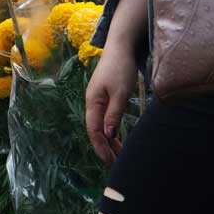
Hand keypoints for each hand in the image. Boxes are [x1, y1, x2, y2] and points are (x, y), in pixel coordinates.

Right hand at [85, 46, 137, 164]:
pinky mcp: (105, 97)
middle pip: (96, 130)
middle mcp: (92, 103)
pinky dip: (111, 131)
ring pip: (101, 126)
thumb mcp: (120, 93)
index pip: (94, 130)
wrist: (121, 48)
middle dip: (105, 148)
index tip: (110, 161)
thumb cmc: (120, 68)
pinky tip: (118, 138)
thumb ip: (114, 114)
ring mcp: (98, 100)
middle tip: (116, 165)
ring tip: (119, 156)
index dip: (101, 147)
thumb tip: (109, 135)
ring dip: (109, 141)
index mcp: (92, 102)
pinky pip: (105, 119)